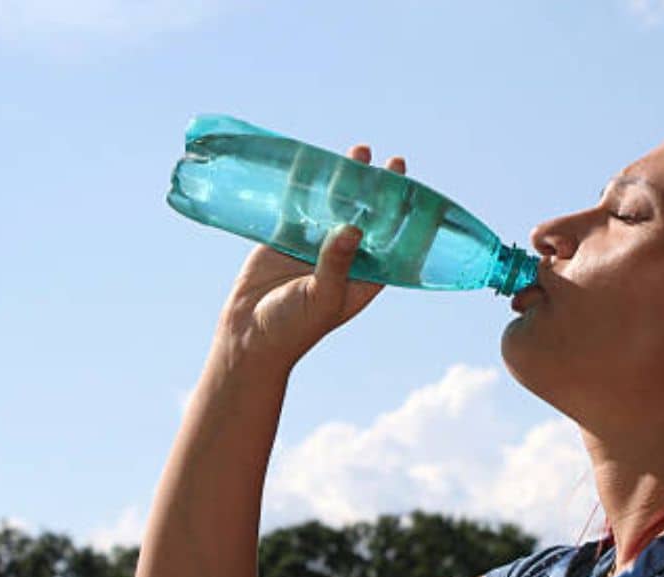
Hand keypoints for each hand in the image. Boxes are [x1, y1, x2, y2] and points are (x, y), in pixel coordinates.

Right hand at [213, 146, 406, 369]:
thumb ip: (336, 263)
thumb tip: (353, 227)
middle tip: (391, 162)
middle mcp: (345, 258)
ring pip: (335, 205)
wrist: (248, 337)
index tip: (415, 191)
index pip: (393, 243)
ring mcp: (315, 245)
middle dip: (379, 191)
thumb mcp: (322, 297)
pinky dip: (305, 185)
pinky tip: (312, 160)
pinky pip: (299, 205)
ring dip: (346, 180)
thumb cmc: (293, 328)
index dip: (406, 218)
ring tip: (358, 151)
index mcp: (365, 277)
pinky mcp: (286, 237)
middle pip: (368, 217)